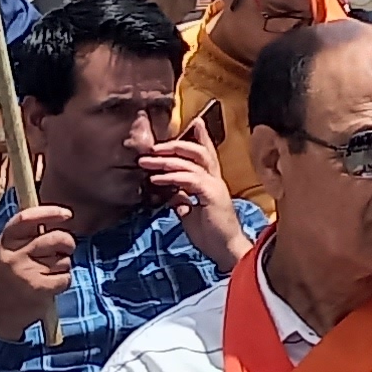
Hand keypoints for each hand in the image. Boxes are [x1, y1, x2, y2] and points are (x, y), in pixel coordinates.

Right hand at [0, 204, 78, 341]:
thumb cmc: (10, 280)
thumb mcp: (9, 254)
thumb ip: (28, 237)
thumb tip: (57, 220)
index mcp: (5, 243)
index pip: (26, 218)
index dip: (49, 212)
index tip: (67, 214)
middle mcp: (13, 255)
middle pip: (55, 238)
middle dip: (67, 243)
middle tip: (66, 250)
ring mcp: (25, 272)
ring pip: (64, 259)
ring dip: (63, 266)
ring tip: (47, 275)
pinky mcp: (37, 288)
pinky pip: (65, 278)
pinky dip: (63, 283)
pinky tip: (50, 288)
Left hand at [138, 136, 247, 265]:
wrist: (226, 249)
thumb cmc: (211, 234)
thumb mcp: (191, 214)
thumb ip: (183, 200)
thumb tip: (171, 193)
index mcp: (212, 182)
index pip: (206, 154)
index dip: (201, 137)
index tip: (195, 121)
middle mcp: (215, 179)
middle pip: (198, 152)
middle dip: (175, 145)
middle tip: (153, 147)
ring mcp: (215, 185)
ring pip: (190, 163)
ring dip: (165, 161)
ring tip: (146, 162)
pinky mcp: (211, 194)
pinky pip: (189, 180)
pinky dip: (171, 177)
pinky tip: (156, 179)